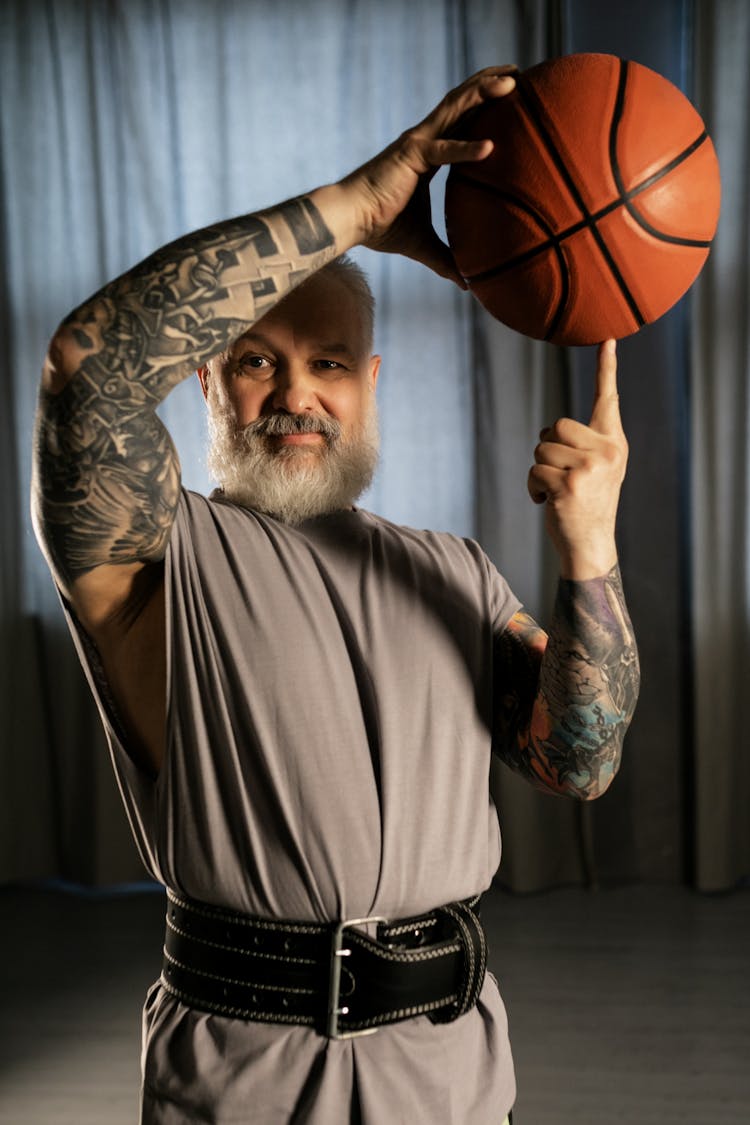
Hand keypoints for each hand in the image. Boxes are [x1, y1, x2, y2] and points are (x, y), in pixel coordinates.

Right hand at [339, 66, 516, 284]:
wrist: (349, 222)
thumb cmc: (379, 229)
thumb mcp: (423, 246)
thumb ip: (447, 260)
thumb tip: (467, 284)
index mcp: (427, 154)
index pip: (461, 122)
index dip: (483, 105)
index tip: (509, 96)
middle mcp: (424, 140)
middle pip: (462, 103)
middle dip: (489, 84)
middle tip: (519, 74)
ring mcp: (417, 143)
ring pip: (455, 109)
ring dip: (483, 93)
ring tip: (513, 83)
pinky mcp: (409, 155)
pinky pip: (443, 150)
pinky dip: (466, 149)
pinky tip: (490, 148)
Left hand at [528, 340, 627, 579]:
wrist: (591, 545)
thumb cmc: (588, 504)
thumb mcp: (597, 470)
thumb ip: (584, 445)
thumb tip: (549, 431)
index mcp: (614, 443)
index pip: (607, 399)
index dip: (606, 368)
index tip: (607, 340)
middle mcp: (607, 452)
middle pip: (556, 425)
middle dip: (548, 449)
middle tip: (561, 475)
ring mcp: (589, 469)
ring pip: (541, 449)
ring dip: (539, 471)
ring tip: (557, 491)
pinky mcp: (568, 485)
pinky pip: (534, 471)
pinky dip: (533, 488)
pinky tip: (548, 503)